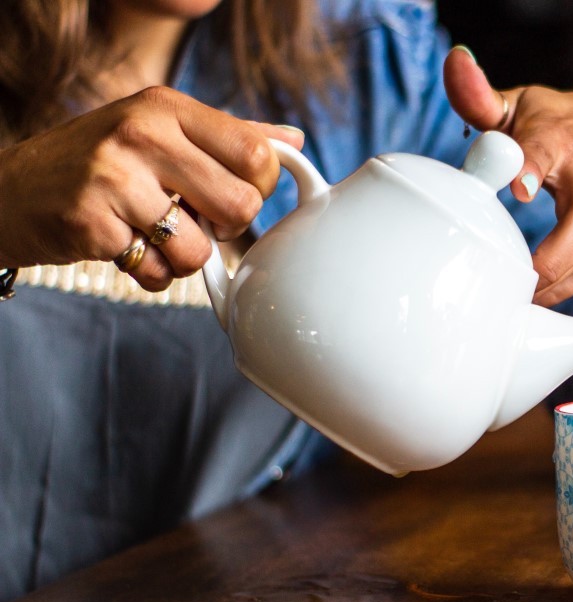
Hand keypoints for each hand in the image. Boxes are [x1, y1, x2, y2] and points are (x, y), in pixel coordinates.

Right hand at [0, 86, 303, 290]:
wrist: (8, 191)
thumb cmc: (98, 162)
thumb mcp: (160, 130)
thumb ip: (229, 136)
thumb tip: (293, 141)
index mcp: (166, 107)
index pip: (257, 156)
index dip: (259, 187)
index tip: (236, 193)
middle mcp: (140, 134)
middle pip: (241, 205)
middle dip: (227, 228)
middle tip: (198, 220)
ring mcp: (112, 179)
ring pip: (201, 249)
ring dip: (185, 258)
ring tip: (156, 236)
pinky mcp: (91, 224)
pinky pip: (158, 272)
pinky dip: (151, 273)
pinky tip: (127, 249)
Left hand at [443, 47, 572, 305]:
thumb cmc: (566, 127)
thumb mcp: (526, 106)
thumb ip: (483, 97)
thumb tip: (455, 65)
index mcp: (561, 135)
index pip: (547, 146)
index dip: (532, 164)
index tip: (518, 188)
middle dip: (552, 254)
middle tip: (517, 279)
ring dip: (555, 284)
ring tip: (518, 302)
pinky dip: (566, 291)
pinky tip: (536, 304)